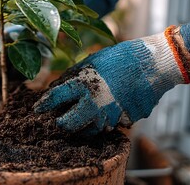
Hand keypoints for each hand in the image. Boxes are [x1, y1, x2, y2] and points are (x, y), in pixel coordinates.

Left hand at [34, 25, 189, 133]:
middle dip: (61, 123)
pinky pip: (110, 126)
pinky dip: (104, 121)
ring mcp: (111, 115)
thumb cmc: (118, 59)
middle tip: (59, 120)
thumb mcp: (90, 62)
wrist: (152, 64)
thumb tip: (54, 88)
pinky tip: (106, 111)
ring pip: (89, 131)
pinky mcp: (126, 121)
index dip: (43, 105)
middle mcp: (95, 104)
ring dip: (83, 125)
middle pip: (68, 125)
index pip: (55, 99)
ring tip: (83, 115)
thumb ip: (70, 77)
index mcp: (83, 85)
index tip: (37, 109)